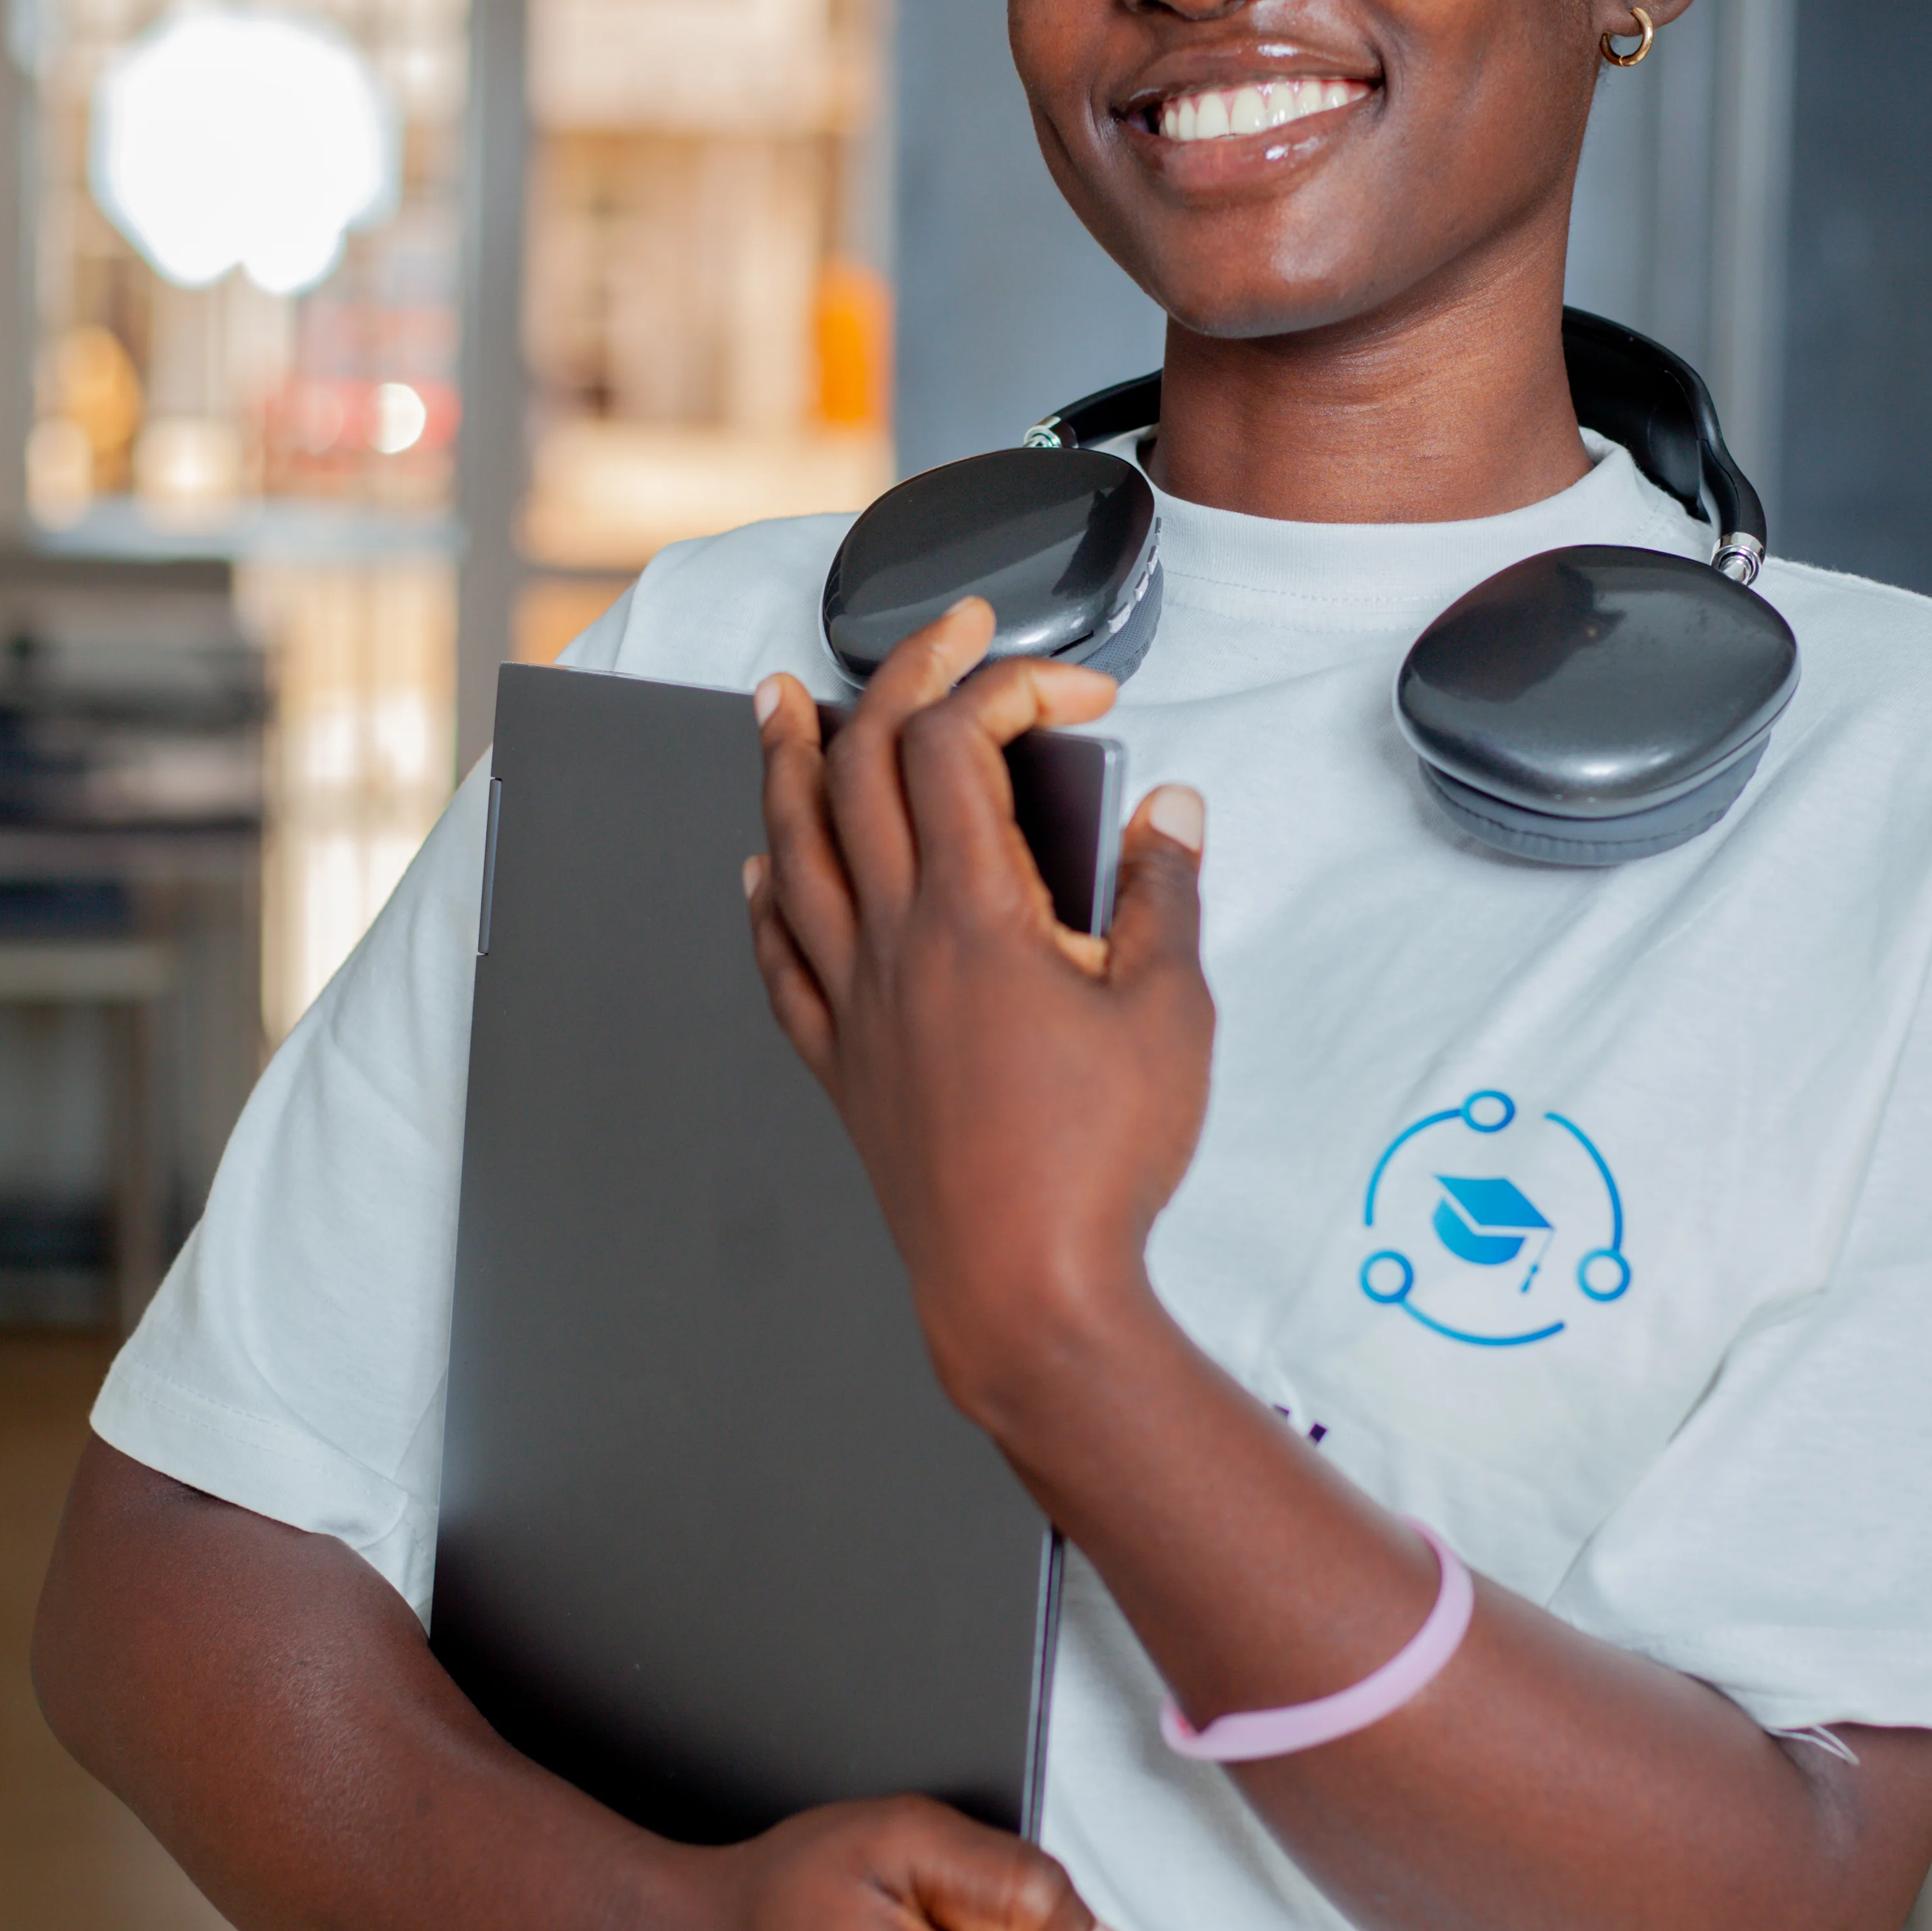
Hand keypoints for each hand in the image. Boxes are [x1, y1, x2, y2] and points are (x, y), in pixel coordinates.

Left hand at [742, 601, 1212, 1432]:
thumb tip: (1166, 812)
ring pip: (795, 847)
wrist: (1023, 1292)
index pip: (959, 745)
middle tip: (944, 638)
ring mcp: (855, 1002)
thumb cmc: (1097, 1165)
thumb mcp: (1169, 1012)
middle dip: (900, 675)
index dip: (1013, 687)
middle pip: (863, 766)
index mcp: (976, 917)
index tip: (1075, 691)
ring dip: (787, 759)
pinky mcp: (840, 1063)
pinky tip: (762, 867)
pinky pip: (778, 956)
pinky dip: (765, 894)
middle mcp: (896, 945)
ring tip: (779, 701)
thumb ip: (1162, 896)